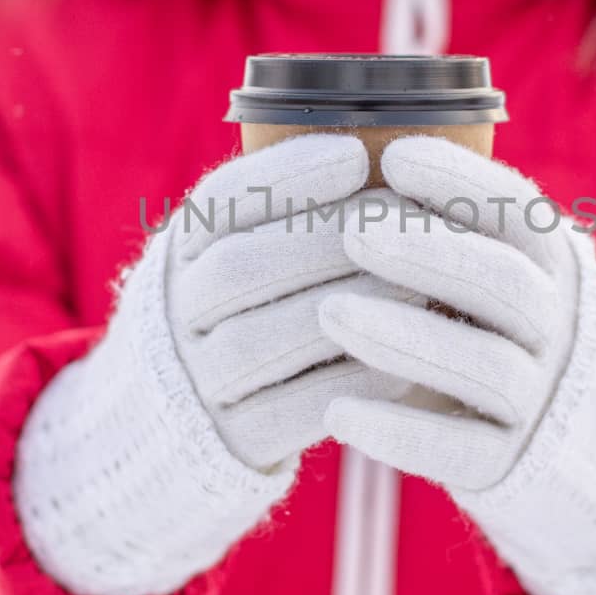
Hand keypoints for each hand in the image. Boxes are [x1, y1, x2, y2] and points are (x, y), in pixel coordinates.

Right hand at [163, 133, 416, 470]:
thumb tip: (386, 152)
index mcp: (181, 252)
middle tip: (407, 221)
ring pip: (265, 340)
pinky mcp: (235, 442)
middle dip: (328, 239)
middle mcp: (178, 314)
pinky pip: (295, 411)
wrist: (179, 422)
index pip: (220, 202)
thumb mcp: (238, 252)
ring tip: (416, 288)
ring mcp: (201, 381)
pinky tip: (406, 360)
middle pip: (242, 268)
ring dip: (346, 309)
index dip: (288, 176)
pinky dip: (353, 381)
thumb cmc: (244, 312)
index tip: (356, 158)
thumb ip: (287, 213)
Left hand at [317, 136, 595, 594]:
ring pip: (481, 364)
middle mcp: (557, 327)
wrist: (581, 451)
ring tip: (330, 313)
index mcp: (554, 265)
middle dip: (424, 250)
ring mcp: (540, 400)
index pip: (517, 211)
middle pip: (499, 281)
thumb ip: (456, 230)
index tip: (393, 158)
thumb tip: (358, 160)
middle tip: (352, 231)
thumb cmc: (504, 335)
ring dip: (403, 335)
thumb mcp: (506, 273)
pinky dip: (398, 431)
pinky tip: (336, 414)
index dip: (458, 182)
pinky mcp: (510, 465)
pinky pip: (458, 450)